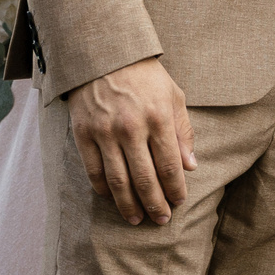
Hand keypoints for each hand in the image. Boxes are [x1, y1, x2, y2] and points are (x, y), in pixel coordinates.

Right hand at [67, 57, 194, 226]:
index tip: (178, 202)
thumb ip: (183, 132)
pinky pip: (94, 170)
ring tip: (136, 220)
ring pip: (118, 180)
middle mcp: (132, 127)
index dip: (175, 189)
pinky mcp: (83, 134)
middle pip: (145, 178)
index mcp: (158, 117)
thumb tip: (190, 166)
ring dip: (128, 205)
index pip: (170, 165)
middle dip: (155, 204)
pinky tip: (112, 198)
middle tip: (161, 220)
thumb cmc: (145, 76)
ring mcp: (105, 132)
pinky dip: (103, 189)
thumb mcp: (173, 96)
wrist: (104, 54)